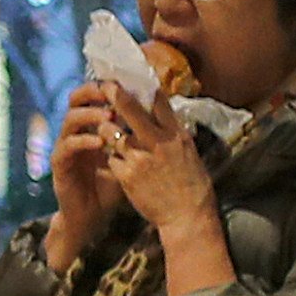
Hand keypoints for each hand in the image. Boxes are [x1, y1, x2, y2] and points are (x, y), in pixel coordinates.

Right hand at [44, 81, 124, 268]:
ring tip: (109, 116)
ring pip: (71, 119)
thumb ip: (138, 137)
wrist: (93, 215)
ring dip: (91, 115)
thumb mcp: (130, 158)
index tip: (128, 80)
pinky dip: (83, 141)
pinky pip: (68, 145)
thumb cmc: (114, 186)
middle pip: (77, 99)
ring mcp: (66, 145)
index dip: (110, 86)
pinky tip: (100, 141)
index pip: (97, 97)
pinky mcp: (60, 162)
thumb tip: (166, 117)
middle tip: (110, 89)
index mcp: (94, 126)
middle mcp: (78, 131)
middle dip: (93, 91)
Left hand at [100, 82, 220, 241]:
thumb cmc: (192, 185)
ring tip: (104, 129)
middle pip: (130, 108)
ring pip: (110, 131)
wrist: (187, 216)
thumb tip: (165, 113)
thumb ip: (174, 132)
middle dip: (114, 93)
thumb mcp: (189, 153)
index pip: (158, 102)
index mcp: (176, 135)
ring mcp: (140, 157)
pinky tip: (110, 158)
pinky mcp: (126, 173)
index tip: (132, 78)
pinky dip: (108, 155)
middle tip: (104, 85)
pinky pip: (109, 156)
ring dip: (105, 128)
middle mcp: (158, 142)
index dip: (143, 87)